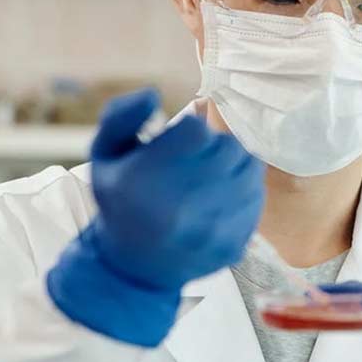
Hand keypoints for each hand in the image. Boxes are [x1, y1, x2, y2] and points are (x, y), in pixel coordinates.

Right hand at [47, 89, 264, 346]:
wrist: (134, 268)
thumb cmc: (120, 202)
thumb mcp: (105, 155)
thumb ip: (121, 116)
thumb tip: (153, 93)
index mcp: (145, 181)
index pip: (196, 130)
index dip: (190, 130)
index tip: (180, 141)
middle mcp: (182, 207)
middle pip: (227, 146)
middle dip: (213, 145)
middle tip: (197, 159)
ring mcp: (212, 229)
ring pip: (248, 167)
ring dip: (232, 164)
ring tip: (210, 175)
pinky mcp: (234, 243)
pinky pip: (256, 196)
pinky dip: (243, 190)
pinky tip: (221, 197)